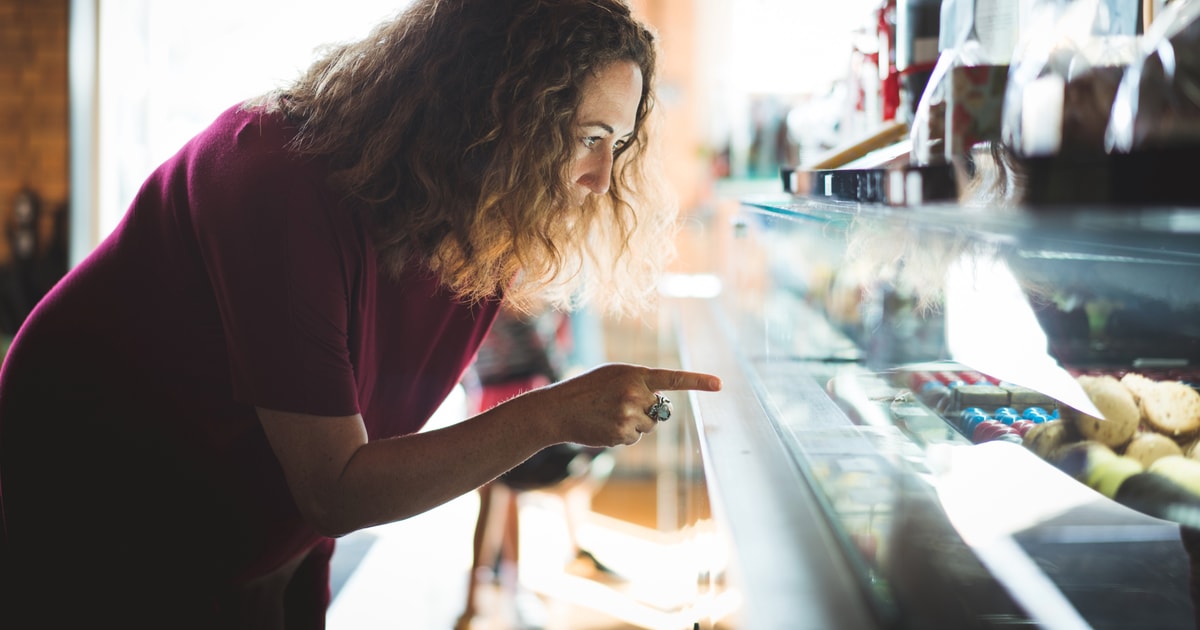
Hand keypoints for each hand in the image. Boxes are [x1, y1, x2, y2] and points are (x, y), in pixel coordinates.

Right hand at [533, 362, 720, 446]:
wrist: (559, 409)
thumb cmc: (586, 389)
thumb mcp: (613, 375)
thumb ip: (638, 383)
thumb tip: (659, 405)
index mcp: (635, 373)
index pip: (673, 379)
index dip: (698, 381)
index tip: (719, 385)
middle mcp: (636, 393)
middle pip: (660, 410)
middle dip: (647, 410)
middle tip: (620, 405)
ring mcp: (629, 414)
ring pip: (649, 426)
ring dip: (634, 424)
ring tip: (609, 415)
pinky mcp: (622, 433)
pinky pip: (635, 438)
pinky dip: (623, 435)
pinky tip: (605, 426)